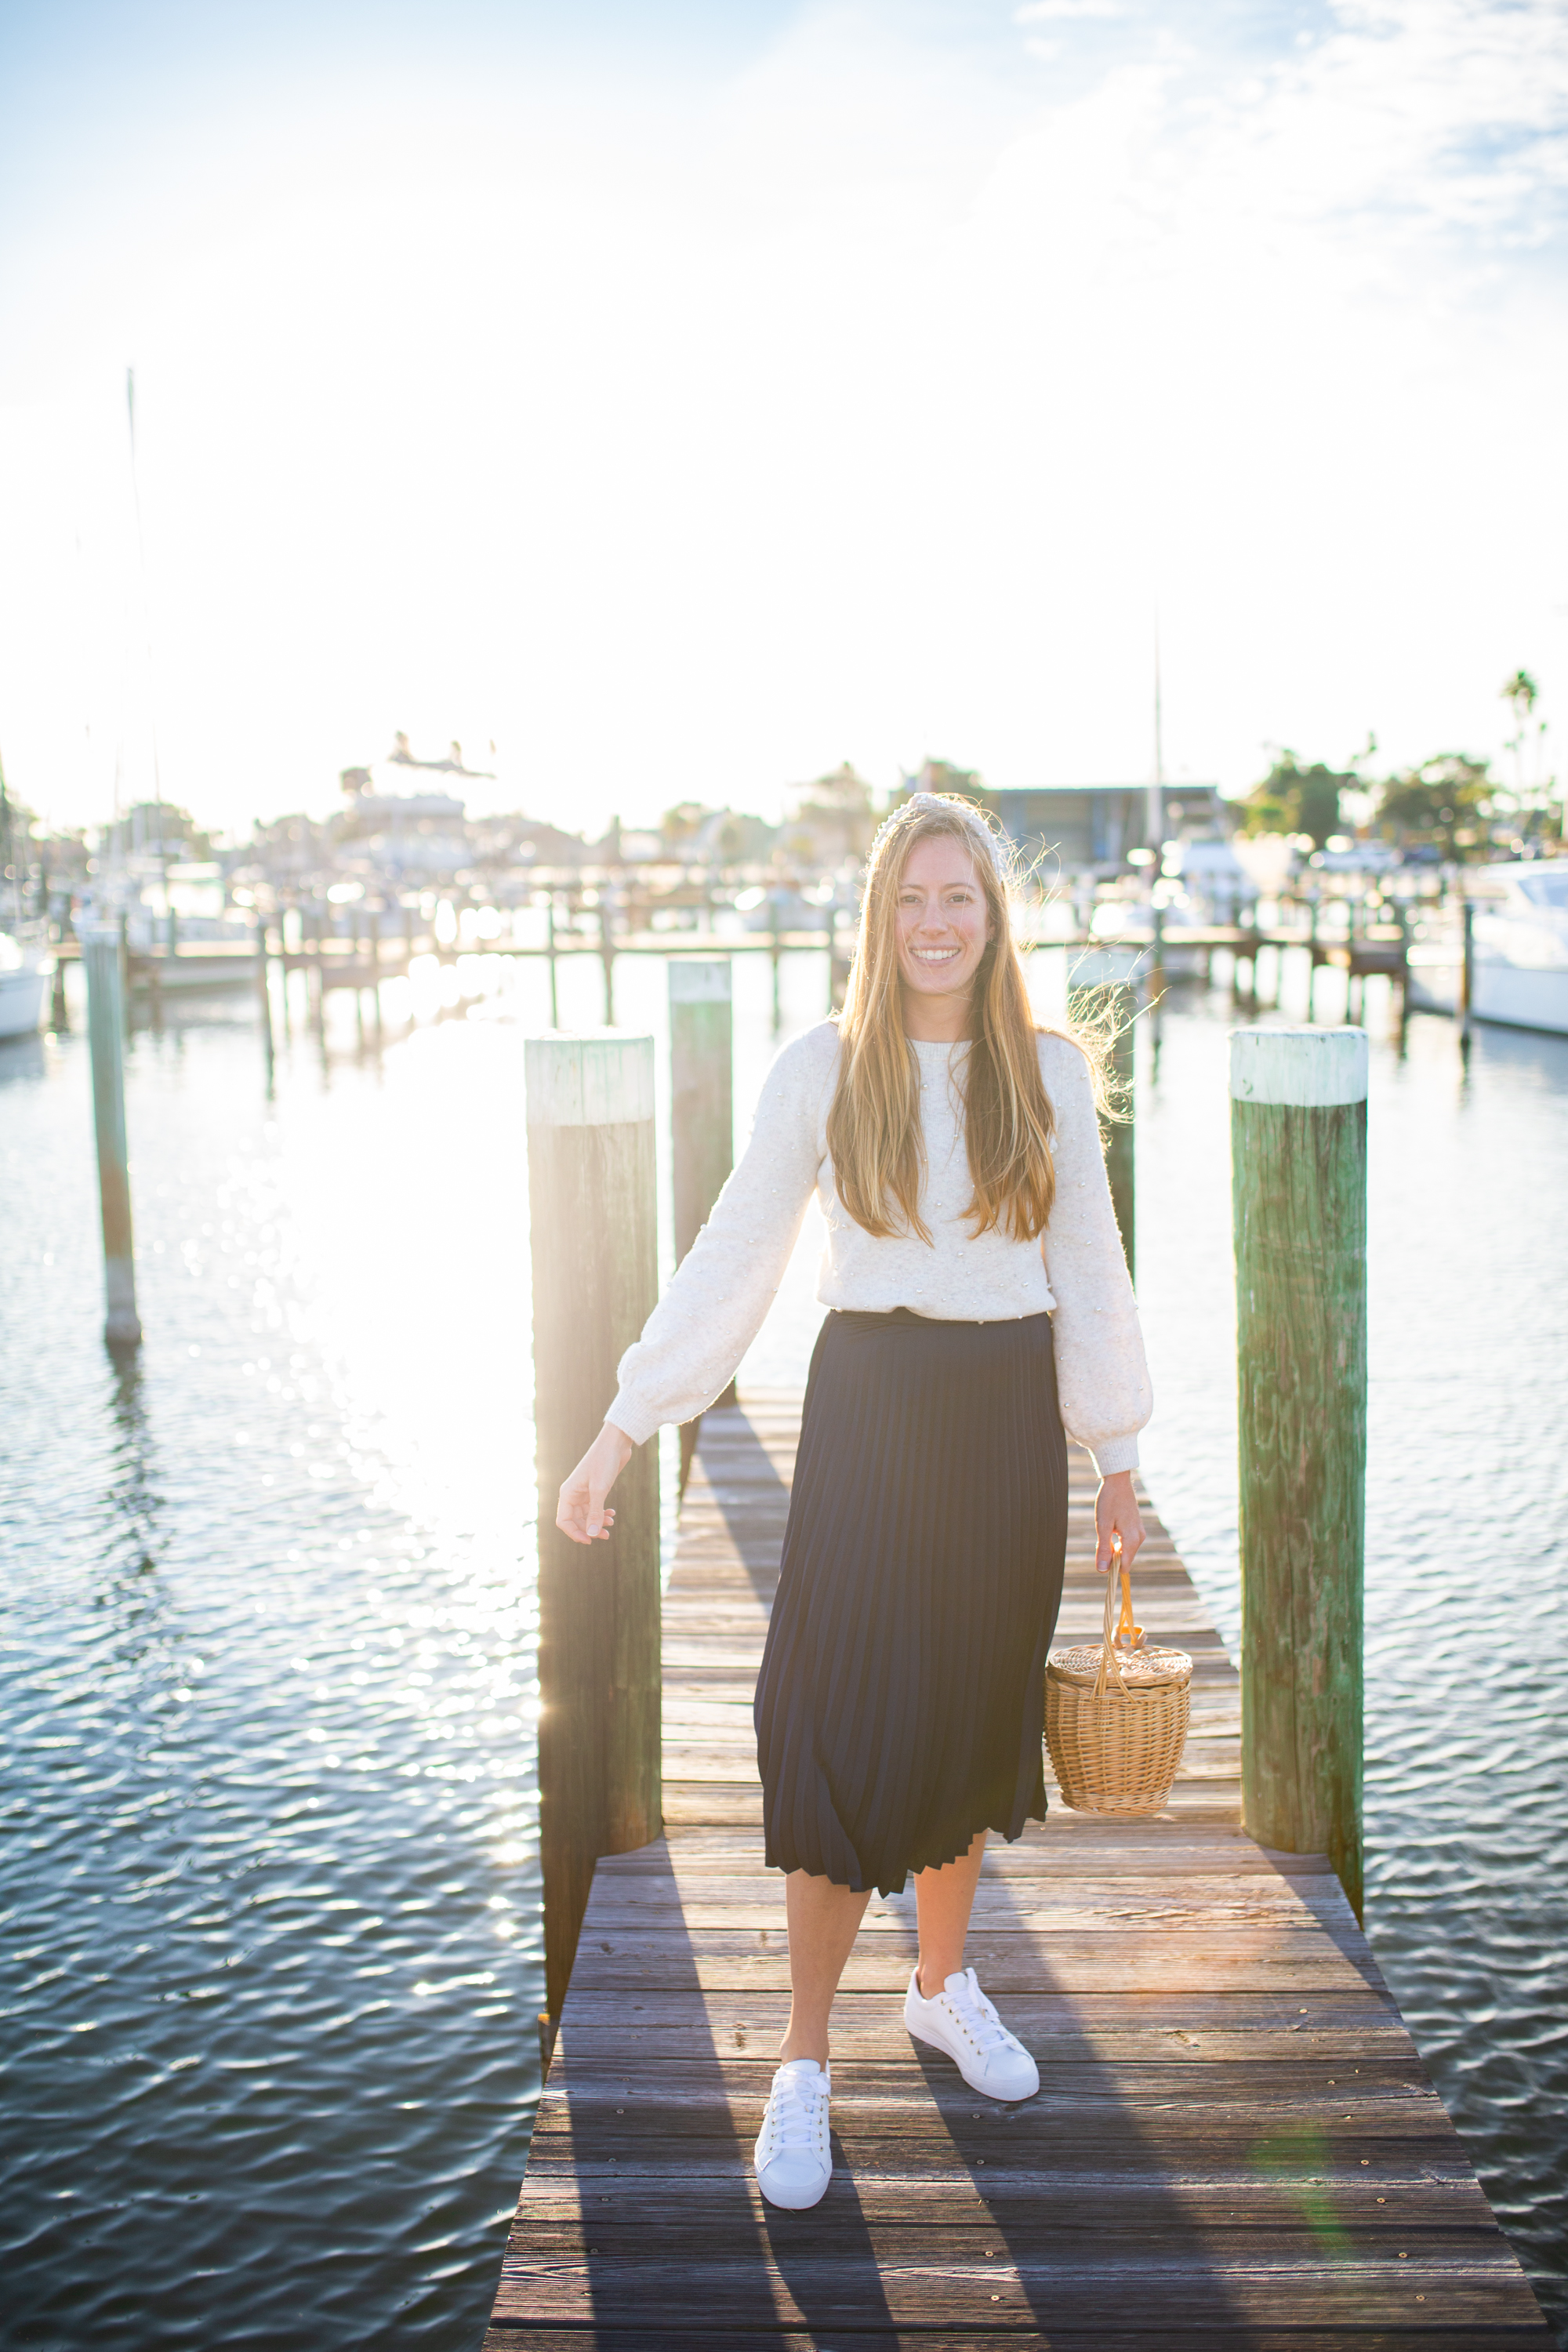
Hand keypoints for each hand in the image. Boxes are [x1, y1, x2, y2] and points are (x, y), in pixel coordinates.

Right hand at [556, 1422, 634, 1545]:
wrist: (615, 1444)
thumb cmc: (604, 1462)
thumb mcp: (600, 1489)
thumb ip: (595, 1513)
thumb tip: (591, 1535)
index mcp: (568, 1494)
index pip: (563, 1521)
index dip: (574, 1533)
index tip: (589, 1541)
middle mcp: (573, 1494)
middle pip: (576, 1521)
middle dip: (589, 1529)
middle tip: (606, 1535)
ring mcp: (584, 1492)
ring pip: (586, 1515)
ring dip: (597, 1522)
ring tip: (611, 1523)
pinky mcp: (594, 1489)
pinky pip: (594, 1508)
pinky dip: (602, 1513)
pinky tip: (612, 1514)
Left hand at [1094, 1470, 1144, 1573]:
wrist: (1118, 1481)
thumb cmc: (1109, 1501)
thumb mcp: (1102, 1526)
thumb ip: (1103, 1549)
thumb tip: (1103, 1570)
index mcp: (1132, 1540)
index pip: (1124, 1567)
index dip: (1111, 1566)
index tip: (1100, 1553)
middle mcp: (1139, 1538)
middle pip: (1124, 1559)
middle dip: (1111, 1554)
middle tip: (1101, 1536)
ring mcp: (1140, 1532)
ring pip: (1125, 1551)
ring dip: (1113, 1546)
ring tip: (1106, 1528)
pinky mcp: (1137, 1528)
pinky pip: (1127, 1542)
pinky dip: (1117, 1540)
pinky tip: (1111, 1526)